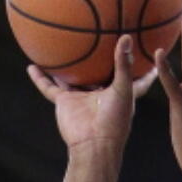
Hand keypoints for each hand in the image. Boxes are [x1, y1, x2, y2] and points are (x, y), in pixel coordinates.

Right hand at [27, 34, 156, 157]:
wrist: (93, 144)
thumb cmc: (114, 120)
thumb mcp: (123, 88)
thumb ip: (124, 64)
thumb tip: (126, 37)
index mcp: (118, 93)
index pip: (132, 77)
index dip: (141, 67)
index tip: (149, 51)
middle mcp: (99, 94)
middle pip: (98, 74)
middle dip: (99, 61)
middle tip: (101, 39)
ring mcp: (80, 98)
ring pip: (71, 79)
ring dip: (65, 68)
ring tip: (60, 48)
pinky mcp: (65, 103)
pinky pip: (49, 88)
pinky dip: (40, 78)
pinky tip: (31, 65)